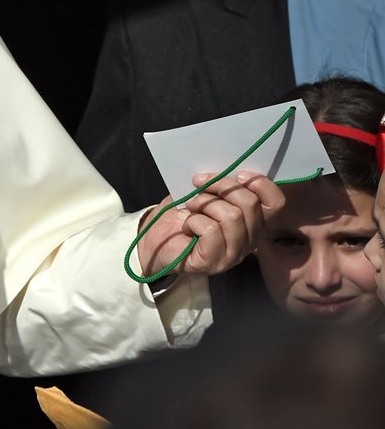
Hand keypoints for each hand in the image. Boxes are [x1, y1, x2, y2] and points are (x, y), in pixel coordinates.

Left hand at [137, 171, 282, 276]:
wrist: (154, 238)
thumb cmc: (181, 214)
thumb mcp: (203, 192)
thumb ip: (220, 185)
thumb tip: (228, 166)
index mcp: (252, 222)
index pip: (275, 204)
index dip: (261, 184)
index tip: (237, 173)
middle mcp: (249, 240)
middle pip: (250, 204)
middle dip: (221, 187)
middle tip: (198, 184)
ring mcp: (233, 254)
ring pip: (231, 216)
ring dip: (205, 203)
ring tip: (191, 206)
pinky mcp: (213, 262)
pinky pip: (211, 230)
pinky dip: (194, 221)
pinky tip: (186, 226)